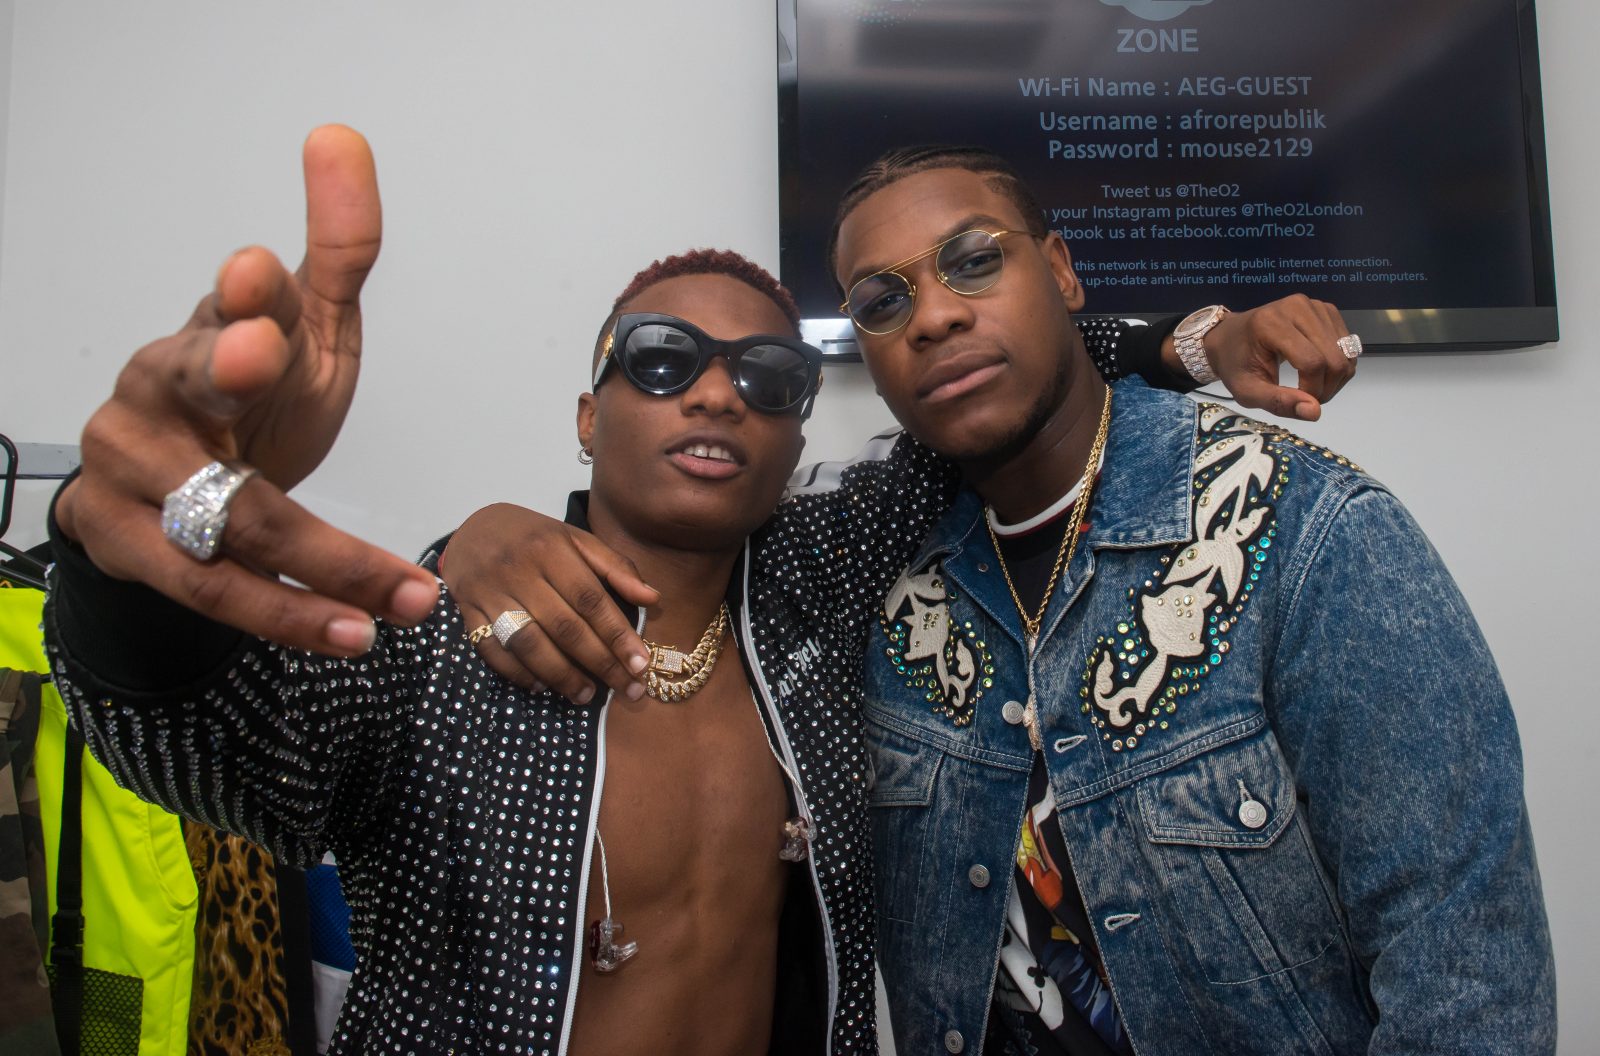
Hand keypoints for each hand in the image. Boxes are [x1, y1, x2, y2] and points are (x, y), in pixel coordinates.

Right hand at [55, 125, 438, 655]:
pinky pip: (214, 588)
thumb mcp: (308, 327)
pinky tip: (355, 631)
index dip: (241, 297)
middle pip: (186, 387)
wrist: (180, 490)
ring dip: (325, 564)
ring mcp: (131, 473)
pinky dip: (291, 614)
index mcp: (209, 332)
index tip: (261, 277)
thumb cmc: (253, 401)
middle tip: (265, 357)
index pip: (223, 308)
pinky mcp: (128, 545)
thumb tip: (342, 137)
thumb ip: (337, 250)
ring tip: (403, 598)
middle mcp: (156, 393)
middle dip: (228, 378)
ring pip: (224, 519)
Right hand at [441, 503, 658, 702]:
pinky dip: (517, 672)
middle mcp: (520, 570)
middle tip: (626, 690)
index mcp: (551, 549)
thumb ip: (615, 566)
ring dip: (559, 675)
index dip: (617, 635)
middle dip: (599, 663)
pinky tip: (542, 686)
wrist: (474, 528)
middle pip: (564, 626)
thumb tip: (653, 598)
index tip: (640, 665)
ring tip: (585, 695)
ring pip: (528, 643)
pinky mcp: (467, 611)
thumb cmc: (535, 538)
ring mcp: (490, 592)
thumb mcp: (576, 540)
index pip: (590, 599)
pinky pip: (491, 649)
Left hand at [1191, 295, 1355, 420]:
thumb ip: (1278, 402)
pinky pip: (1348, 343)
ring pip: (1346, 352)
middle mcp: (1297, 307)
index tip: (1299, 402)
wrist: (1231, 337)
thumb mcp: (1247, 391)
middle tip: (1307, 398)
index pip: (1311, 362)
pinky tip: (1320, 371)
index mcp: (1271, 324)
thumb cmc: (1236, 364)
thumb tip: (1315, 412)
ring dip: (1335, 378)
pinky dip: (1340, 364)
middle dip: (1327, 387)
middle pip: (1334, 358)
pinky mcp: (1326, 309)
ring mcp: (1314, 305)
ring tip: (1311, 385)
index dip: (1313, 390)